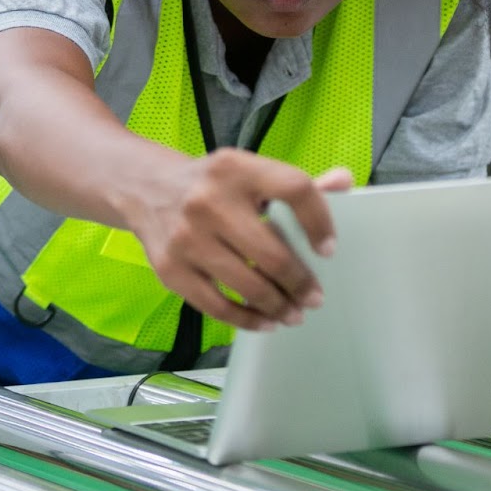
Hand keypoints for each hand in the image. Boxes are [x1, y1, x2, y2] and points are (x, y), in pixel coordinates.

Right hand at [118, 146, 348, 330]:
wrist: (145, 188)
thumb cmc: (213, 184)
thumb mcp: (249, 171)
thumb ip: (294, 182)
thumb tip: (345, 183)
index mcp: (238, 168)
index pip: (293, 189)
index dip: (319, 220)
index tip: (329, 249)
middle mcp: (210, 200)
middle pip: (271, 251)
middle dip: (299, 281)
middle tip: (315, 298)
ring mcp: (187, 237)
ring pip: (246, 284)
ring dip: (277, 305)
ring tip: (294, 314)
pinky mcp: (170, 269)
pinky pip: (216, 305)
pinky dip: (246, 319)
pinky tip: (265, 322)